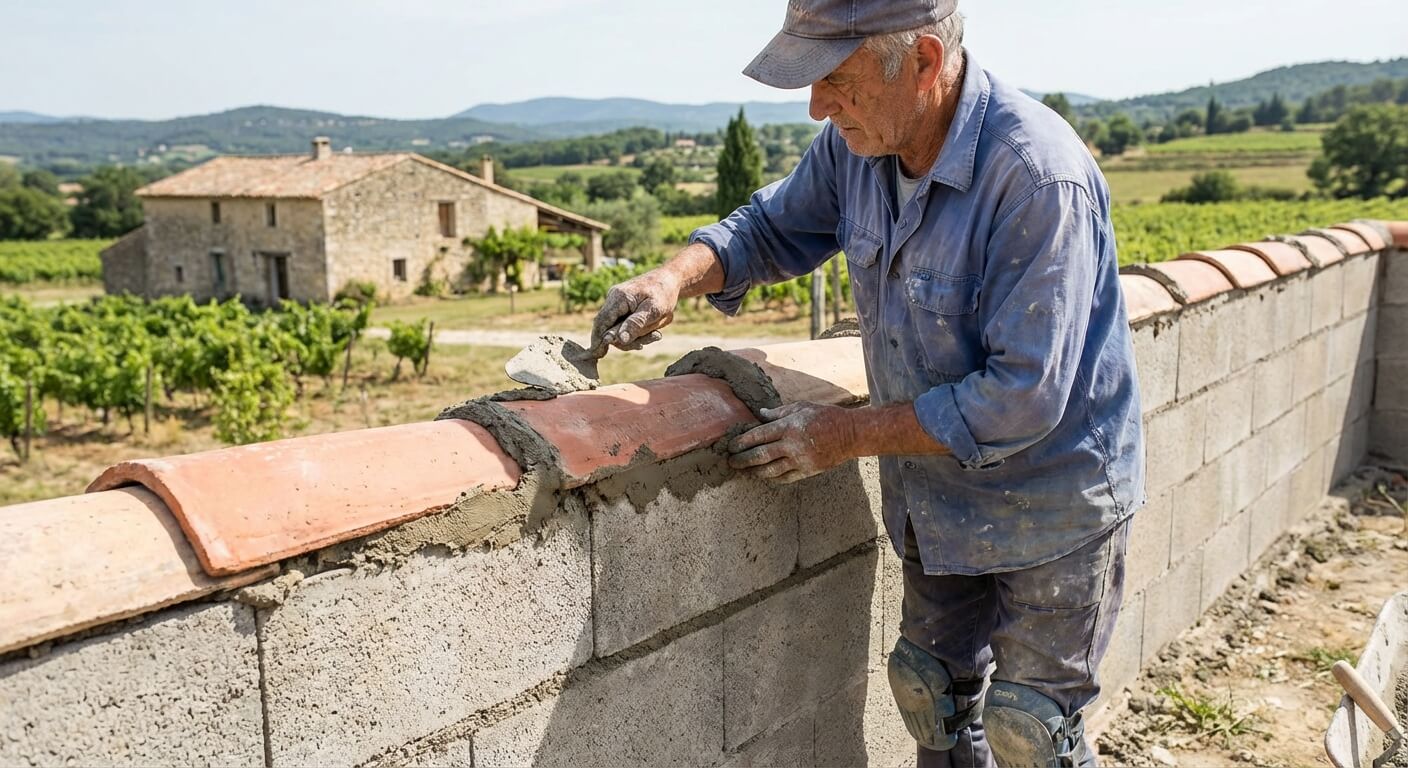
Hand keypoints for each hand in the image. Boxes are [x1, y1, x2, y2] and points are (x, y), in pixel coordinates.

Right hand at [589, 269, 678, 354]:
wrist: (670, 280)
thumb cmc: (664, 293)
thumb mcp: (654, 310)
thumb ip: (636, 324)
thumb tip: (620, 339)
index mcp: (618, 297)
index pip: (601, 322)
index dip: (597, 340)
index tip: (595, 355)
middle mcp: (613, 298)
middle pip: (609, 328)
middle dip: (629, 340)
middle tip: (655, 337)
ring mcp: (616, 303)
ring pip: (617, 329)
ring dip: (637, 336)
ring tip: (658, 333)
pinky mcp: (622, 308)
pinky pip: (624, 325)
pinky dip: (637, 332)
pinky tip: (652, 332)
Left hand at [727, 402, 857, 483]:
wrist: (851, 434)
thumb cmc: (826, 416)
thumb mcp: (802, 407)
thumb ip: (779, 412)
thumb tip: (760, 415)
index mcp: (789, 426)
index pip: (758, 436)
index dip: (742, 442)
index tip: (731, 446)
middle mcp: (792, 444)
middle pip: (760, 455)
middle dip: (742, 460)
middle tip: (730, 462)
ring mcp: (800, 460)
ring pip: (770, 470)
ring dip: (753, 472)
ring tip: (743, 471)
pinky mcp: (808, 470)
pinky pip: (785, 478)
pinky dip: (772, 478)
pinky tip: (763, 476)